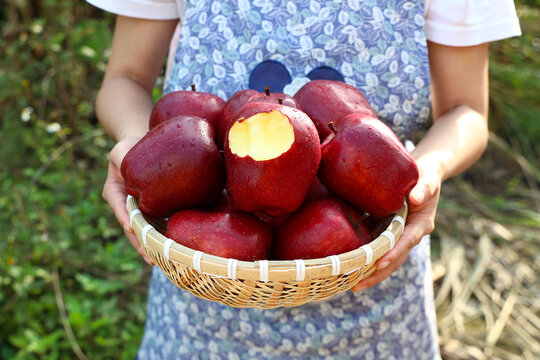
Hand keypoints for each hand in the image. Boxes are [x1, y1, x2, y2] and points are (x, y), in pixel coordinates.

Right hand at [102, 137, 153, 265]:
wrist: (141, 146)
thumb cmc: (130, 146)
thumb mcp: (122, 150)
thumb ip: (123, 158)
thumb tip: (131, 171)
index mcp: (114, 192)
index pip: (119, 207)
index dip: (126, 218)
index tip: (132, 227)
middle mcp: (124, 205)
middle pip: (132, 228)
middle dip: (141, 243)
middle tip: (151, 259)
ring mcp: (137, 210)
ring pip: (144, 232)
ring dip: (152, 247)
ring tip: (163, 261)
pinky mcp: (151, 210)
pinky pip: (156, 226)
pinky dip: (162, 237)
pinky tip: (173, 249)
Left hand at [351, 164, 440, 291]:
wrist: (424, 175)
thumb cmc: (425, 175)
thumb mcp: (428, 179)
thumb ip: (424, 188)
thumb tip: (415, 198)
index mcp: (420, 224)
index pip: (406, 242)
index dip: (394, 253)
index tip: (379, 264)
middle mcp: (410, 235)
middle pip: (394, 259)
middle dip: (377, 274)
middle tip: (357, 286)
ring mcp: (399, 237)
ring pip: (385, 259)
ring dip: (370, 273)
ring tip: (350, 286)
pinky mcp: (388, 233)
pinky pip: (378, 249)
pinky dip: (366, 259)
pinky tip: (349, 268)